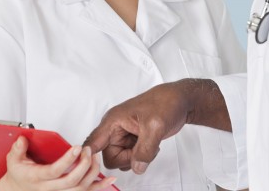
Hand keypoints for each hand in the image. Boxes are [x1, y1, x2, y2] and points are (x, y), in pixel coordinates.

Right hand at [0, 136, 115, 190]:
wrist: (17, 190)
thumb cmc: (19, 174)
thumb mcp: (13, 159)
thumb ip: (18, 149)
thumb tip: (22, 139)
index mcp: (38, 178)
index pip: (55, 171)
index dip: (68, 160)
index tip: (77, 147)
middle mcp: (50, 188)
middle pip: (72, 180)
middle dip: (83, 164)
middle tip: (88, 149)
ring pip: (81, 188)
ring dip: (92, 172)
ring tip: (94, 156)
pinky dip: (100, 186)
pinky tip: (110, 179)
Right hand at [84, 79, 230, 174]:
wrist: (179, 101)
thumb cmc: (165, 103)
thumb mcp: (155, 126)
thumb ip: (144, 149)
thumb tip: (137, 167)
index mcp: (113, 120)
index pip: (92, 143)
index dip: (89, 157)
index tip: (97, 167)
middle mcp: (115, 128)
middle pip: (109, 158)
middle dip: (127, 159)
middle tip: (143, 149)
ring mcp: (124, 134)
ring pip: (121, 159)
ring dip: (136, 158)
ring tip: (150, 143)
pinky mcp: (133, 139)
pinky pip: (132, 158)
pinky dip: (142, 157)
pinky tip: (152, 144)